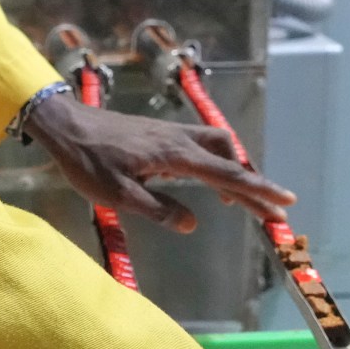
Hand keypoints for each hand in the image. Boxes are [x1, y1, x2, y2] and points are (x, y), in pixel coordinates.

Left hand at [21, 92, 294, 233]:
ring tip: (240, 198)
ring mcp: (170, 132)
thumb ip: (158, 210)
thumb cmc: (87, 161)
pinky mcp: (160, 132)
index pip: (226, 175)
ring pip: (217, 146)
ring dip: (234, 168)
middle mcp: (179, 139)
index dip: (257, 191)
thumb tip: (193, 224)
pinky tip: (205, 180)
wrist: (65, 124)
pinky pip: (200, 145)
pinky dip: (215, 161)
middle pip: (230, 158)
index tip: (283, 203)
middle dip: (253, 184)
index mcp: (174, 155)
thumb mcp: (118, 195)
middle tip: (273, 209)